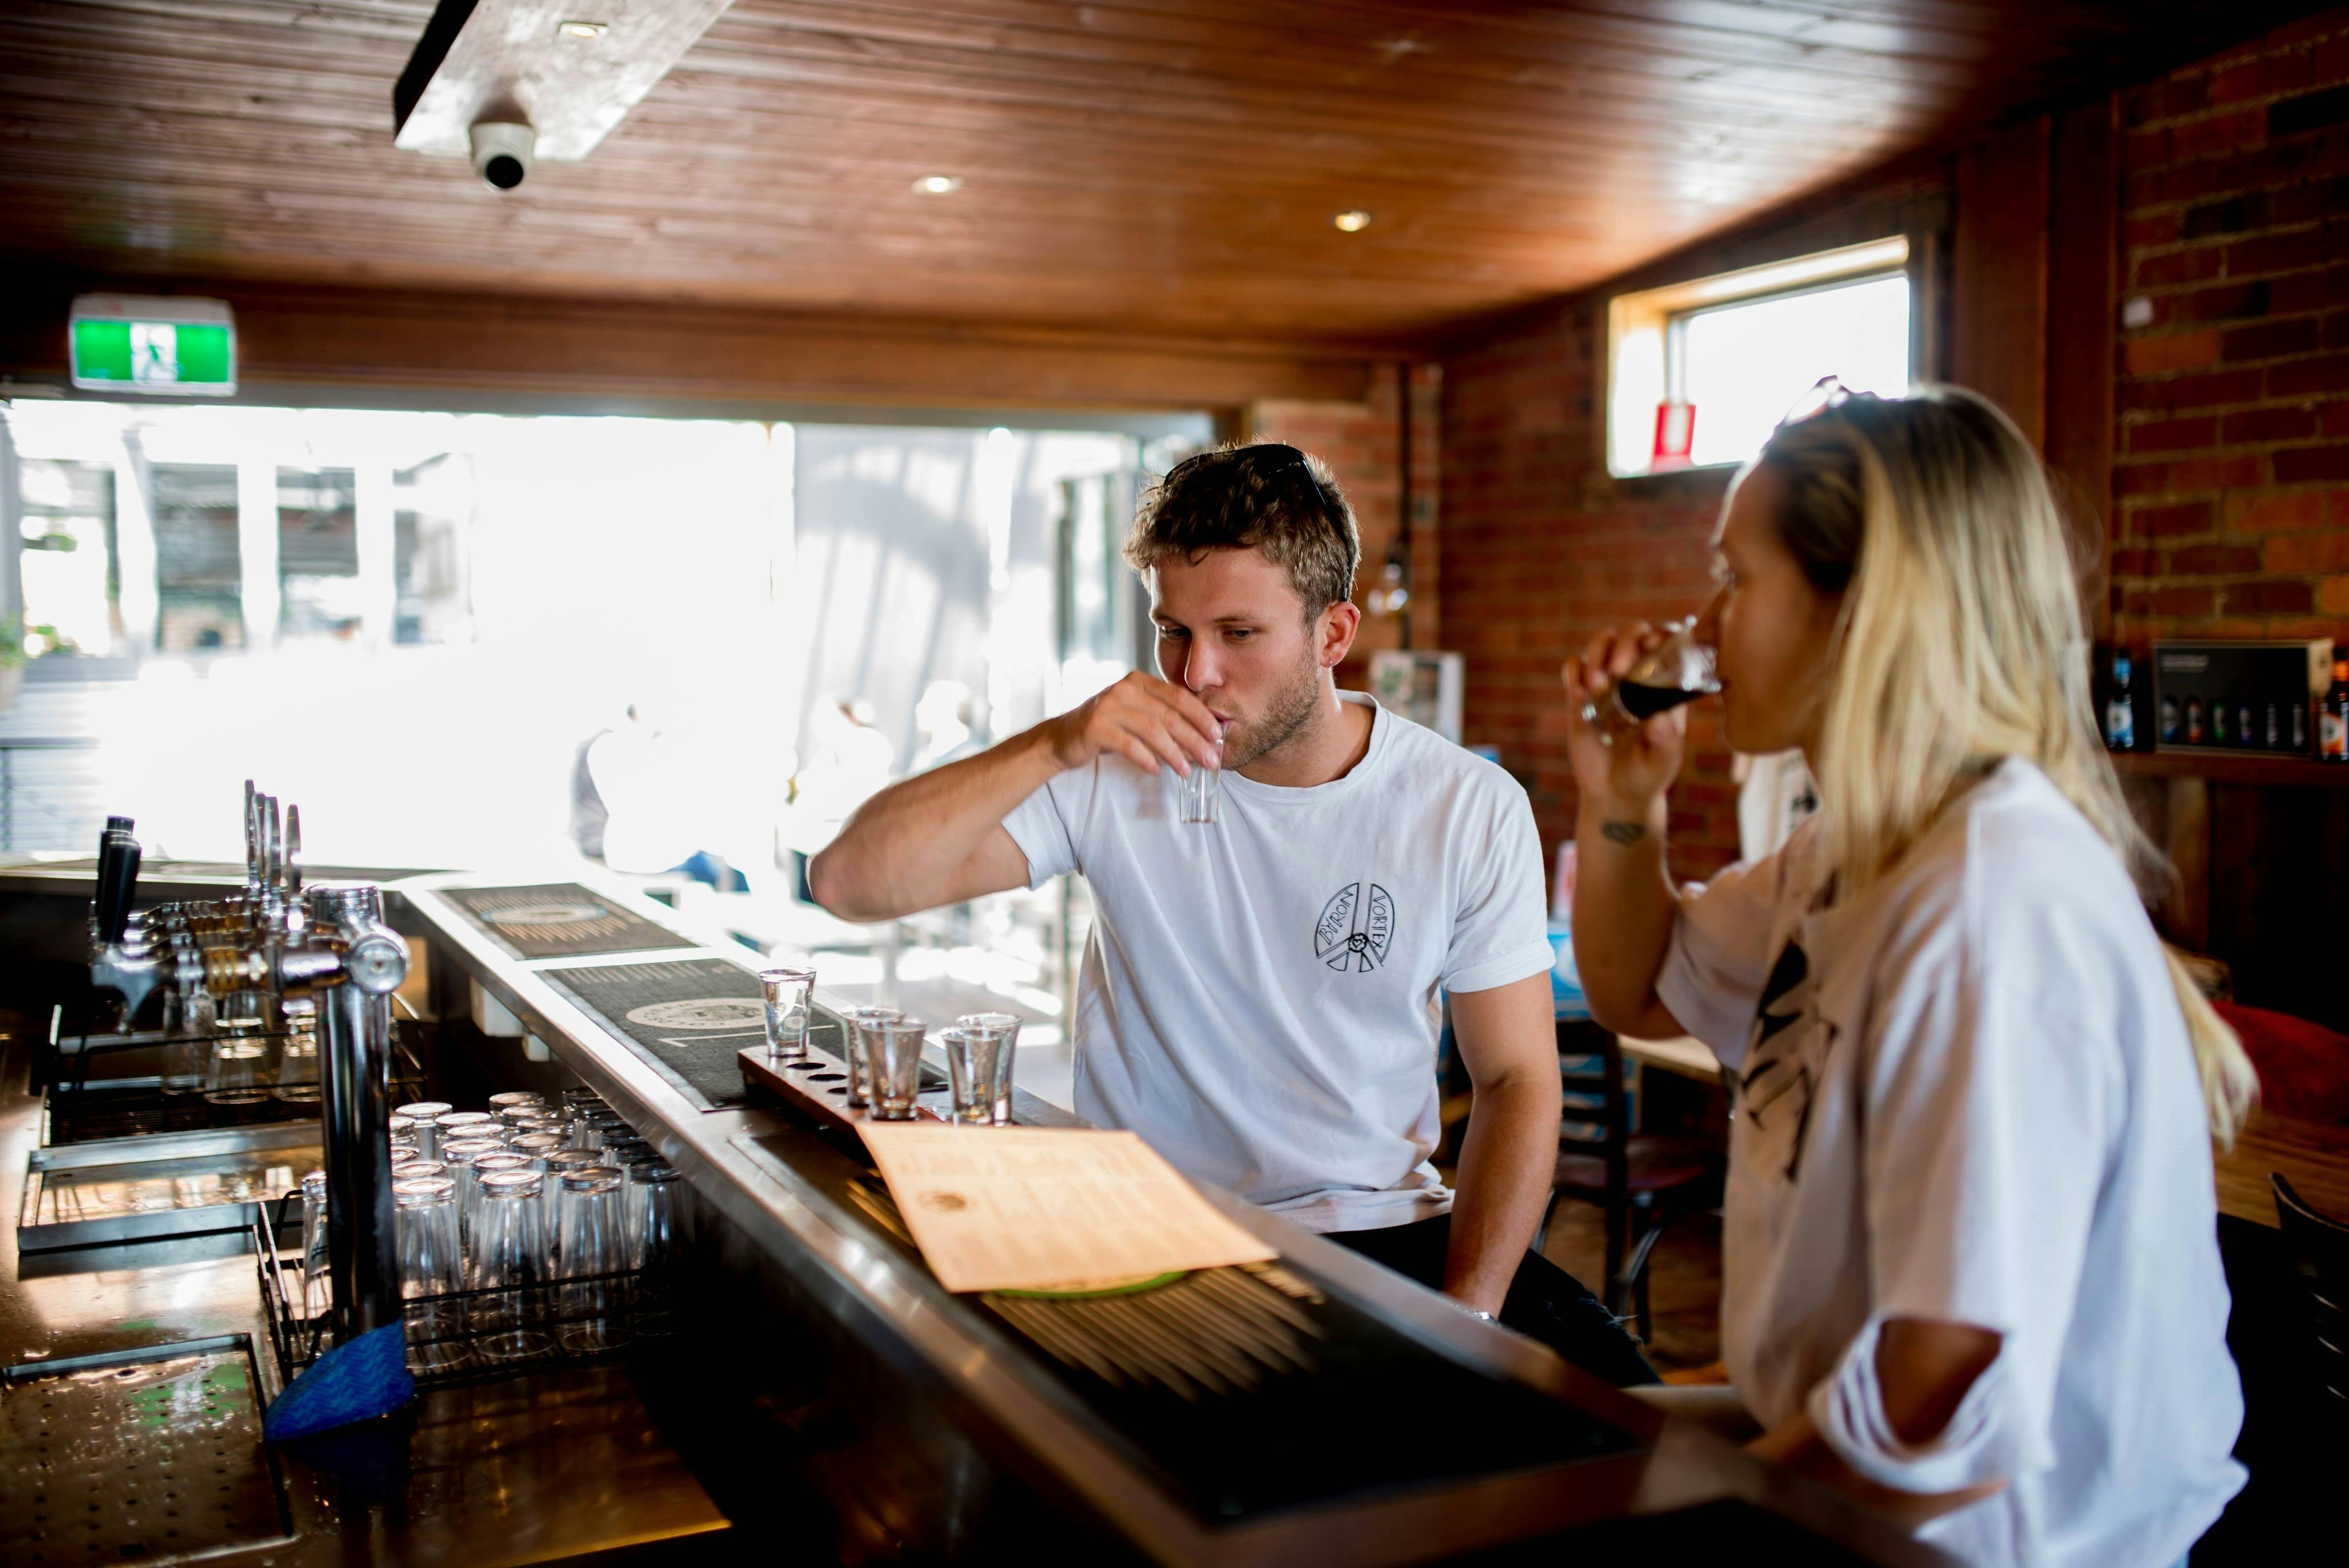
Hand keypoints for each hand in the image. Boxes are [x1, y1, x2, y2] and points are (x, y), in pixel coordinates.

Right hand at [1046, 672, 1223, 776]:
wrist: (1064, 737)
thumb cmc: (1108, 727)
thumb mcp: (1136, 714)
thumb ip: (1163, 717)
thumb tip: (1203, 739)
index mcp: (1139, 681)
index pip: (1178, 696)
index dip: (1201, 716)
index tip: (1217, 736)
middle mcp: (1124, 689)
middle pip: (1169, 715)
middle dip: (1194, 739)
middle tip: (1210, 759)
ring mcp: (1108, 706)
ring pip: (1152, 730)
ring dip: (1174, 753)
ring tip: (1186, 771)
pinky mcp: (1094, 726)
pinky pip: (1128, 744)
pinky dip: (1146, 758)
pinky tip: (1156, 770)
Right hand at [1562, 624, 1688, 807]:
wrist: (1614, 794)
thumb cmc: (1647, 776)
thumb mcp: (1662, 763)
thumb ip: (1665, 743)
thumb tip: (1658, 719)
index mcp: (1664, 686)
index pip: (1667, 643)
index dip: (1662, 634)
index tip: (1652, 645)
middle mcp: (1637, 677)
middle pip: (1633, 634)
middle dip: (1626, 641)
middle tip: (1619, 669)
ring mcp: (1608, 683)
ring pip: (1602, 642)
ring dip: (1598, 653)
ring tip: (1597, 685)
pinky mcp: (1581, 695)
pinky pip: (1574, 666)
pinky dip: (1574, 671)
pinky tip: (1579, 694)